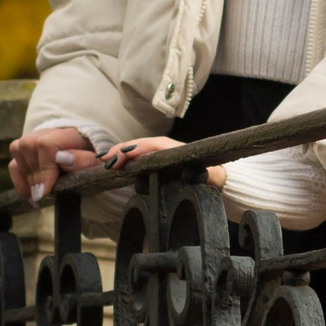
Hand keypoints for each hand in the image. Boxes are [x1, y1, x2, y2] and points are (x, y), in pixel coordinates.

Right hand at [8, 125, 99, 203]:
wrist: (89, 161)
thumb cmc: (95, 164)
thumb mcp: (97, 164)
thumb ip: (84, 160)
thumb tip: (63, 159)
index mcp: (70, 133)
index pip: (46, 144)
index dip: (44, 168)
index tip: (46, 190)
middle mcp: (50, 131)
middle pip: (29, 145)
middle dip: (35, 175)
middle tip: (45, 194)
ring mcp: (36, 139)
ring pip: (18, 150)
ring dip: (28, 177)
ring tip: (40, 193)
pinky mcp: (26, 152)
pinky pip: (13, 163)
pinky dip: (20, 182)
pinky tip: (30, 195)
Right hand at [100, 135, 226, 188]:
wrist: (220, 180)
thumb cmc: (214, 178)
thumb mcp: (211, 178)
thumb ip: (203, 176)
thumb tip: (192, 175)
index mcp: (176, 150)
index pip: (151, 145)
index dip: (134, 149)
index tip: (119, 157)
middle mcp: (167, 149)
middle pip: (141, 145)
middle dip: (122, 150)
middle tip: (105, 160)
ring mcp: (162, 155)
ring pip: (139, 151)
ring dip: (122, 154)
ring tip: (106, 161)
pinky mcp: (159, 163)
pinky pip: (141, 159)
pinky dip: (128, 160)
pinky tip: (117, 166)